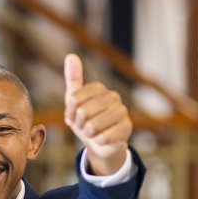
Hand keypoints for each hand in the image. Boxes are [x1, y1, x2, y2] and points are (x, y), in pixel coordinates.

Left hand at [63, 53, 131, 175]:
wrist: (99, 143)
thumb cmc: (85, 120)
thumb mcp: (74, 101)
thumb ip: (73, 79)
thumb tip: (71, 55)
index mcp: (99, 88)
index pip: (74, 98)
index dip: (70, 112)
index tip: (72, 116)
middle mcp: (113, 96)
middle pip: (83, 112)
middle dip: (79, 124)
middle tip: (84, 126)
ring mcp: (122, 111)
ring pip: (93, 125)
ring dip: (88, 134)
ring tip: (93, 132)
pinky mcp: (127, 127)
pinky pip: (103, 137)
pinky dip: (98, 141)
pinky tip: (102, 139)